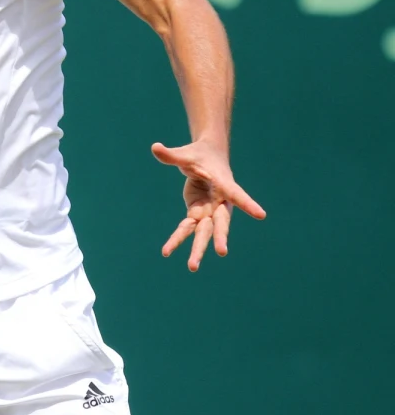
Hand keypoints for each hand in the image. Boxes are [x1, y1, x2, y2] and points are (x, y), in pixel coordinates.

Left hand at [152, 140, 265, 271]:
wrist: (206, 159)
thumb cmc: (199, 155)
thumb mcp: (185, 154)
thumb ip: (172, 155)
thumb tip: (154, 147)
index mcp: (223, 183)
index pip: (236, 194)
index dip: (248, 203)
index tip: (261, 215)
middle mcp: (219, 201)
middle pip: (221, 221)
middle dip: (220, 236)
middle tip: (222, 252)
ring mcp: (209, 210)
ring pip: (205, 232)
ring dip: (198, 249)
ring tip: (192, 267)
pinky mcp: (197, 213)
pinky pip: (187, 228)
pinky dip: (177, 239)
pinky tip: (167, 251)